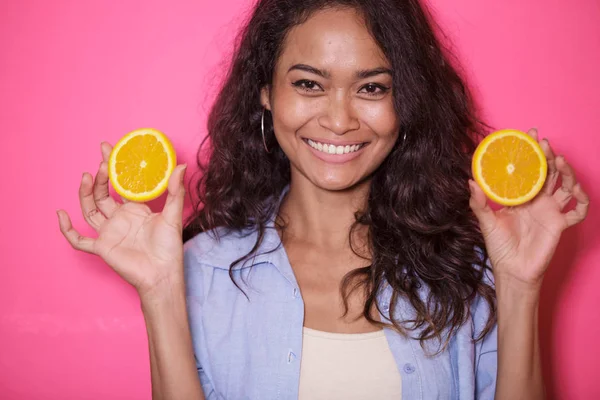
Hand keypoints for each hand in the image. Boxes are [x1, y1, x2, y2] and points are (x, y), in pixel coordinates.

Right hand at [57, 142, 187, 297]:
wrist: (162, 274)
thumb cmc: (169, 248)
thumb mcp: (173, 215)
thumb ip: (176, 192)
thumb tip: (180, 166)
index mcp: (135, 210)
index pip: (121, 184)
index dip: (114, 167)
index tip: (109, 148)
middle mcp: (119, 218)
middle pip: (103, 193)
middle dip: (101, 175)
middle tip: (103, 159)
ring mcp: (108, 232)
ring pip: (89, 209)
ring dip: (86, 193)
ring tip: (88, 176)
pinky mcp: (101, 247)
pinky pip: (78, 240)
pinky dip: (67, 229)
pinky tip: (61, 214)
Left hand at [468, 128, 589, 290]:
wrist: (512, 270)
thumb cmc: (499, 246)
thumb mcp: (485, 222)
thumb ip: (478, 202)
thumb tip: (470, 181)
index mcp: (520, 197)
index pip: (528, 170)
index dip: (530, 154)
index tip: (528, 136)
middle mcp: (537, 201)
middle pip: (548, 173)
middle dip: (548, 156)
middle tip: (543, 142)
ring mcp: (550, 211)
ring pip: (565, 185)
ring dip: (566, 172)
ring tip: (560, 159)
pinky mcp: (560, 224)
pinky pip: (578, 211)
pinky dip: (582, 201)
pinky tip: (576, 190)